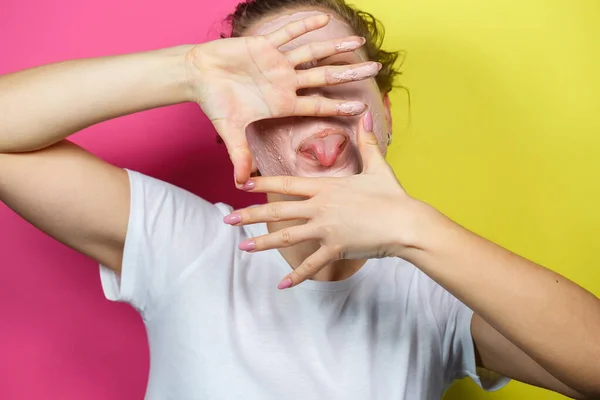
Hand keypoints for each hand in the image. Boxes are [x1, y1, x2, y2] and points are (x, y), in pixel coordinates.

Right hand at [187, 14, 380, 183]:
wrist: (198, 77)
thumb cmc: (215, 104)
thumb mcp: (230, 132)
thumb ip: (240, 156)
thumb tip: (241, 185)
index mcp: (282, 103)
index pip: (318, 106)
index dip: (340, 106)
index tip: (363, 107)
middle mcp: (285, 83)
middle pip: (325, 78)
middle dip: (350, 74)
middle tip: (376, 69)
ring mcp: (278, 63)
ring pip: (313, 53)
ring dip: (336, 47)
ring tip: (360, 41)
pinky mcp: (264, 45)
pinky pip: (288, 33)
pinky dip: (303, 25)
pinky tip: (323, 18)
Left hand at [223, 111, 427, 288]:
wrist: (406, 222)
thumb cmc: (392, 194)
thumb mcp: (377, 166)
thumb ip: (366, 142)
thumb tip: (364, 115)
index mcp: (326, 187)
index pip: (287, 183)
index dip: (263, 183)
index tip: (243, 185)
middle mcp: (320, 207)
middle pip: (278, 211)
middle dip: (251, 215)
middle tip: (228, 220)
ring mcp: (326, 229)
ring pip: (288, 237)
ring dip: (263, 243)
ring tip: (243, 248)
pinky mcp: (336, 249)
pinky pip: (312, 264)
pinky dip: (297, 276)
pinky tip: (281, 285)